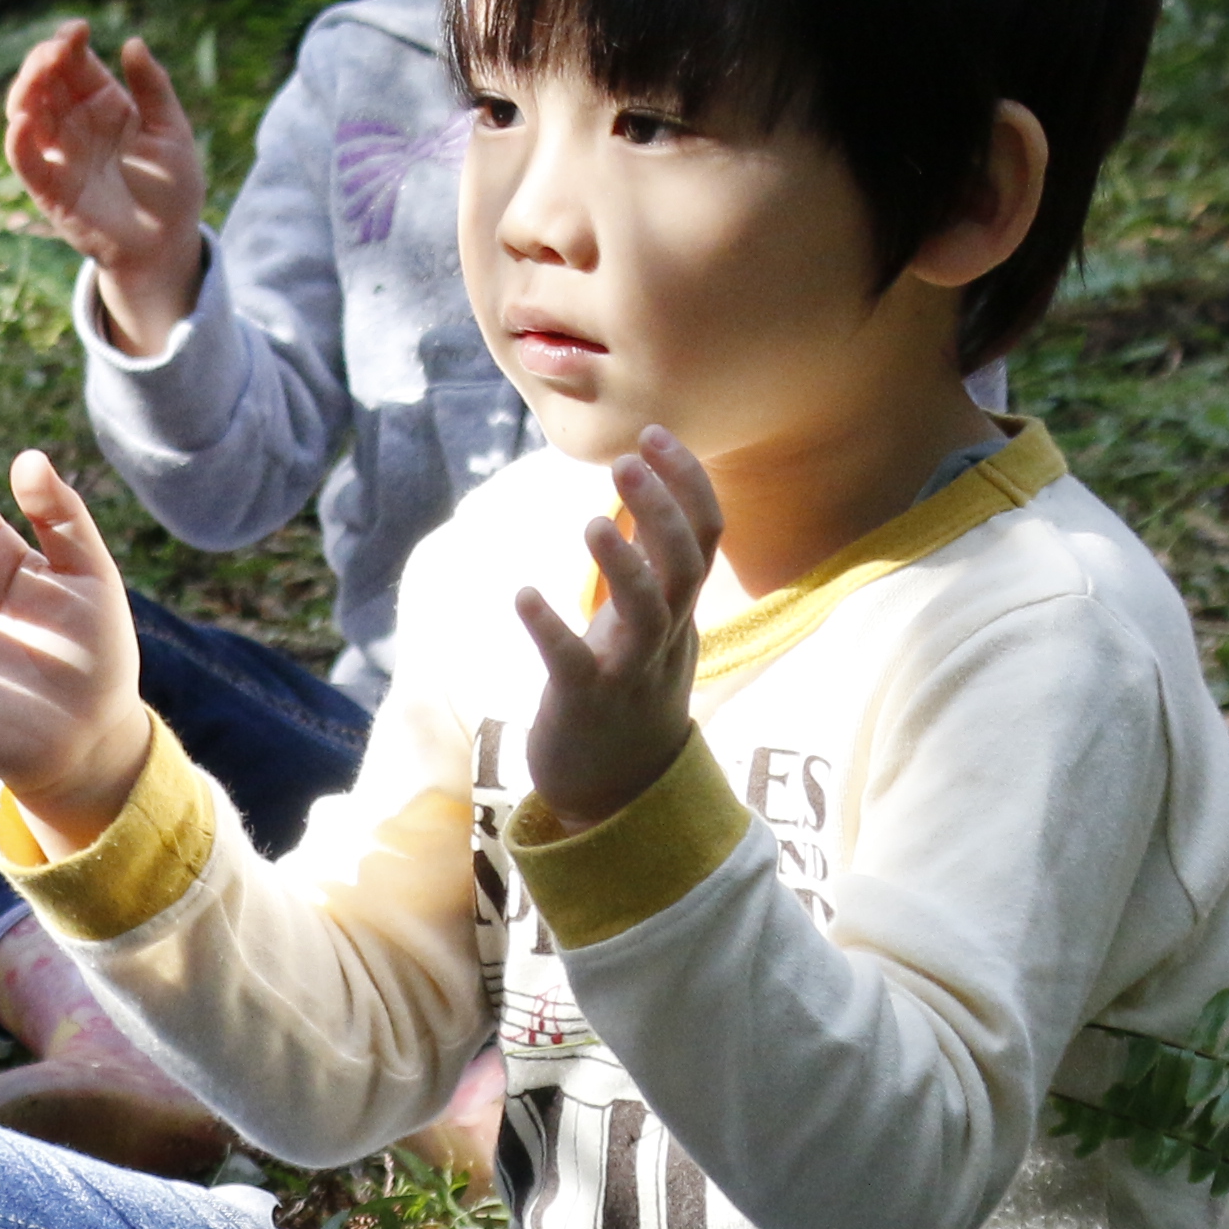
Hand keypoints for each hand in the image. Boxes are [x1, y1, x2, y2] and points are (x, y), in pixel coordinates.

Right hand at [2, 23, 208, 351]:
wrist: (166, 243)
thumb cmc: (172, 186)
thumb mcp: (172, 130)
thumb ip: (153, 88)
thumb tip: (132, 42)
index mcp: (103, 101)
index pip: (73, 62)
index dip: (67, 42)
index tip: (77, 30)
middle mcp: (73, 122)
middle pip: (42, 80)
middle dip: (42, 60)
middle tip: (55, 50)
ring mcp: (57, 153)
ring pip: (24, 111)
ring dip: (25, 89)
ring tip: (40, 73)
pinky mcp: (47, 187)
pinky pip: (22, 159)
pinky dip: (17, 140)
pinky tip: (23, 121)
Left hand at [513, 430, 718, 832]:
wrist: (615, 794)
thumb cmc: (626, 694)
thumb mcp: (645, 625)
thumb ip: (645, 567)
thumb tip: (636, 500)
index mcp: (678, 611)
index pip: (705, 537)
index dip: (688, 483)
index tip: (655, 434)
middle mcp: (664, 638)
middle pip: (686, 566)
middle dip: (663, 510)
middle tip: (628, 460)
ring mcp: (629, 673)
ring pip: (649, 614)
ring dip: (624, 565)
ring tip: (594, 521)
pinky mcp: (585, 705)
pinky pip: (573, 664)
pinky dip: (551, 628)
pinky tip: (524, 595)